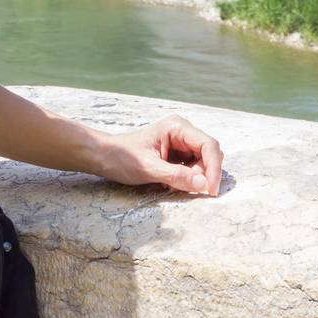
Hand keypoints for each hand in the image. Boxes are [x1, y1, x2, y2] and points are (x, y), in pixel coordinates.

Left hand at [92, 114, 222, 196]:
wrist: (103, 157)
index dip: (214, 168)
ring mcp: (180, 143)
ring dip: (194, 178)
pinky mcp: (176, 155)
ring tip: (171, 184)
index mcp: (177, 127)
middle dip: (204, 174)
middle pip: (209, 154)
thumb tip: (203, 185)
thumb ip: (176, 176)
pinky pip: (192, 169)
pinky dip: (186, 179)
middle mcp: (182, 132)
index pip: (208, 145)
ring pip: (202, 163)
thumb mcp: (148, 169)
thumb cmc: (122, 157)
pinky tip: (168, 182)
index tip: (210, 190)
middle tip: (190, 190)